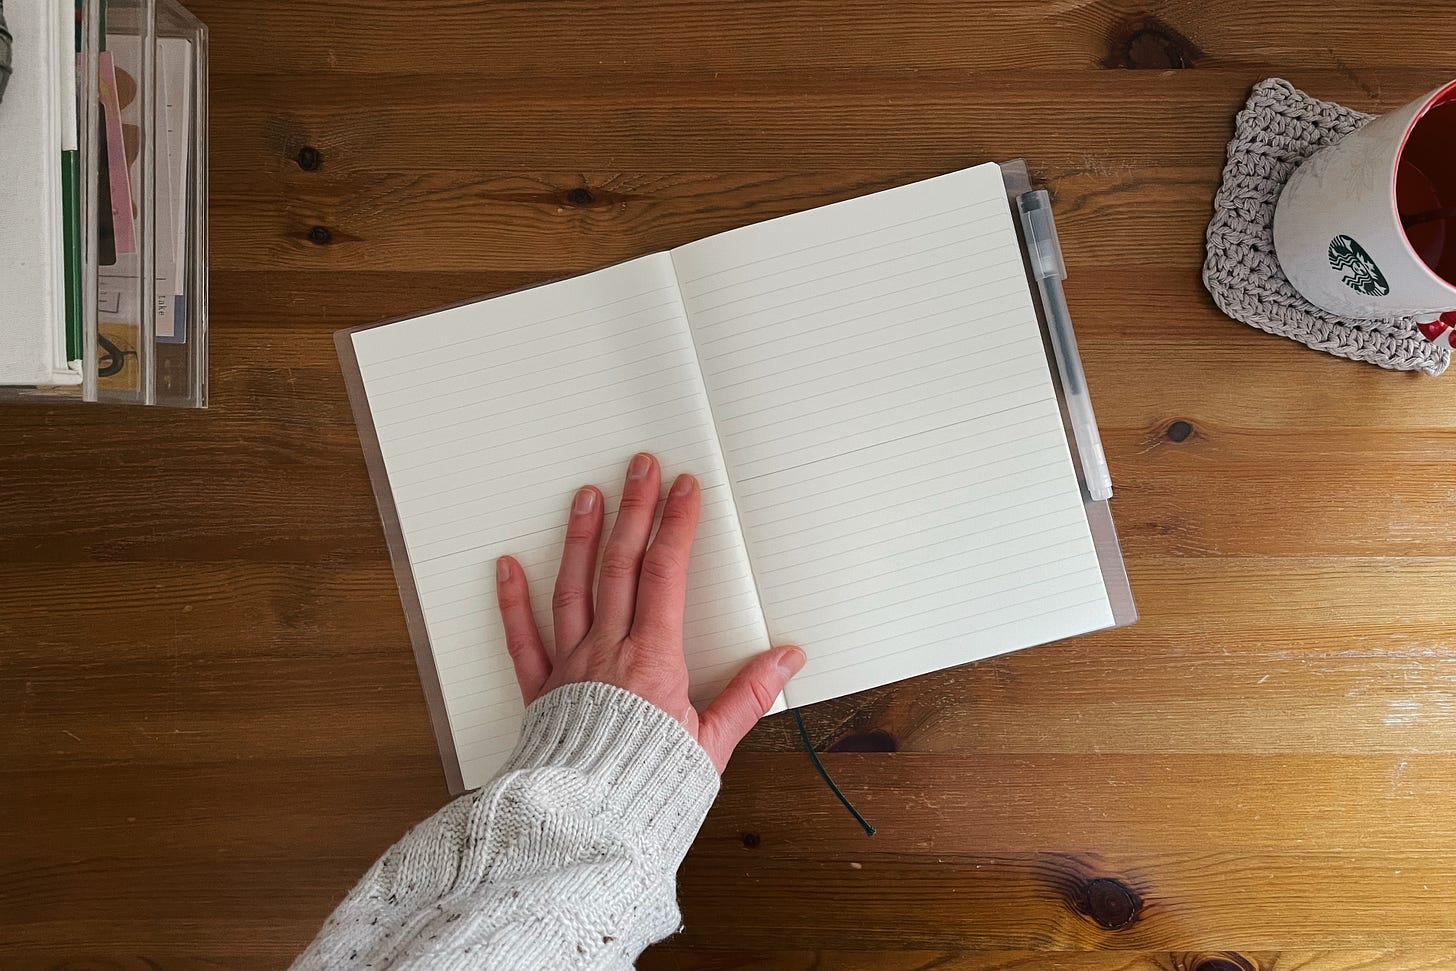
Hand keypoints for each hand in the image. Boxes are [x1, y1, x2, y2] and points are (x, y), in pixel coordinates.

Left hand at [495, 452, 805, 771]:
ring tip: (587, 496)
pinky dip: (512, 600)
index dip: (677, 524)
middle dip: (634, 509)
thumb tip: (787, 659)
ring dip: (582, 538)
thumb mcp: (712, 746)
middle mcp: (607, 651)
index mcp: (653, 659)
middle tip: (639, 466)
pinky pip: (522, 638)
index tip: (684, 487)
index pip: (667, 573)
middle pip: (622, 565)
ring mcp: (570, 666)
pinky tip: (506, 565)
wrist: (586, 827)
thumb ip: (748, 696)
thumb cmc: (646, 790)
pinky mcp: (541, 691)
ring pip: (574, 588)